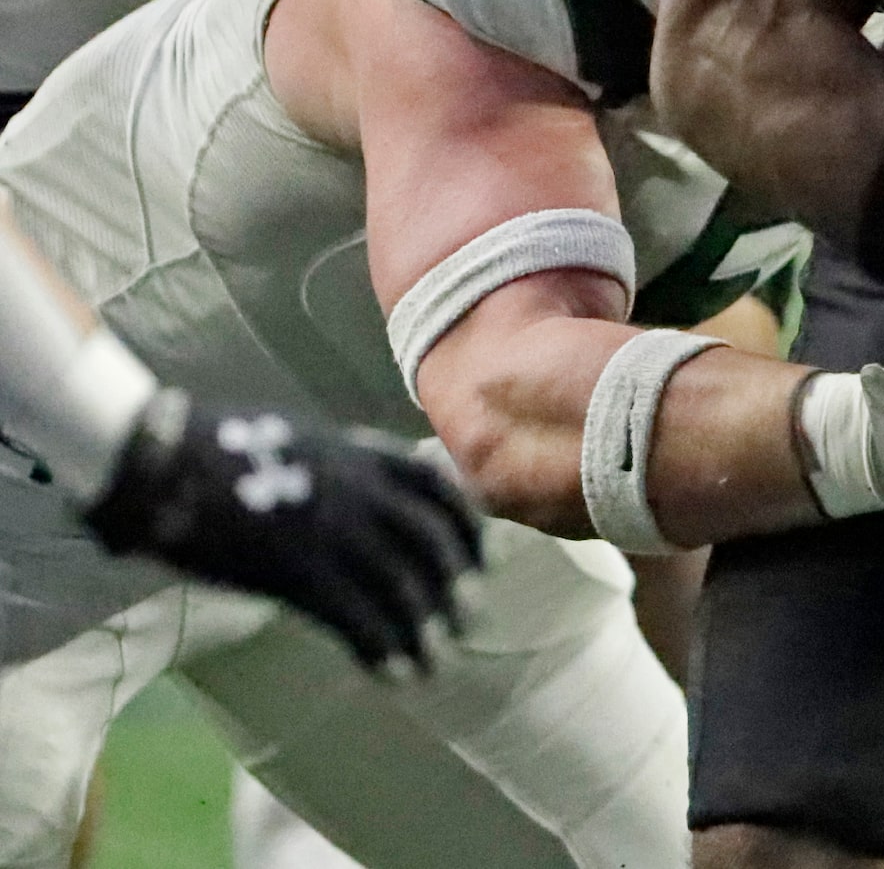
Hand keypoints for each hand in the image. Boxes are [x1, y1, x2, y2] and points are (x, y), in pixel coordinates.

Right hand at [84, 394, 482, 672]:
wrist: (164, 460)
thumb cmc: (219, 449)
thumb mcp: (302, 440)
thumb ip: (343, 467)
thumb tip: (366, 497)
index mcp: (361, 453)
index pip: (438, 489)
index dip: (468, 526)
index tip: (486, 556)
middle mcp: (361, 491)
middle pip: (429, 544)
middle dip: (454, 585)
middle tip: (470, 618)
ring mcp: (333, 532)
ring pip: (400, 589)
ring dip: (423, 631)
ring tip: (439, 663)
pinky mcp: (298, 573)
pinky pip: (355, 619)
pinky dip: (382, 651)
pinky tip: (396, 676)